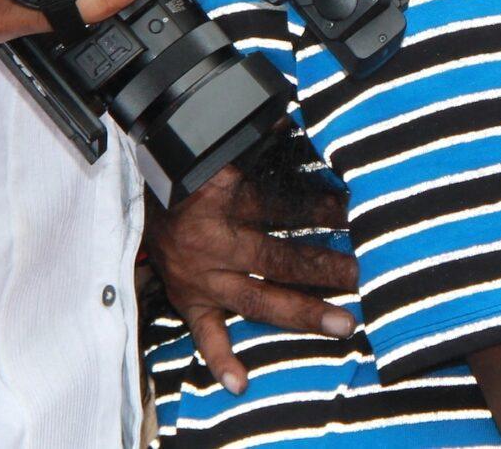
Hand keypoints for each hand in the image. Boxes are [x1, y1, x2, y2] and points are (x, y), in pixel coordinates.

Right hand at [145, 163, 358, 394]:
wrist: (134, 192)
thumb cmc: (188, 168)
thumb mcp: (223, 148)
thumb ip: (263, 141)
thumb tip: (304, 119)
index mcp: (223, 198)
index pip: (284, 205)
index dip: (323, 209)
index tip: (359, 214)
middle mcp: (214, 243)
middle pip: (279, 259)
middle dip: (326, 269)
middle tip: (366, 277)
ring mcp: (202, 278)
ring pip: (258, 300)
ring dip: (302, 313)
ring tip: (342, 324)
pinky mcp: (189, 300)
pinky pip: (204, 334)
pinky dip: (221, 359)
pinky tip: (240, 382)